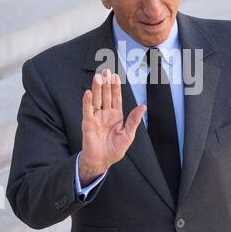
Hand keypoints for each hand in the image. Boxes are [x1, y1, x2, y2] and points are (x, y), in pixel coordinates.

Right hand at [79, 68, 145, 185]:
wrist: (102, 161)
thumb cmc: (115, 149)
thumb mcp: (128, 134)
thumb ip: (134, 120)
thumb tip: (143, 106)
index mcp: (116, 115)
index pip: (116, 98)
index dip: (115, 87)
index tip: (115, 75)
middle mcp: (105, 114)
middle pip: (106, 96)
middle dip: (106, 84)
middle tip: (105, 71)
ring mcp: (96, 118)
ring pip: (97, 100)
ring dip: (97, 89)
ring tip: (97, 77)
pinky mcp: (88, 124)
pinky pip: (88, 111)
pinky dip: (87, 102)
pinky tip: (88, 93)